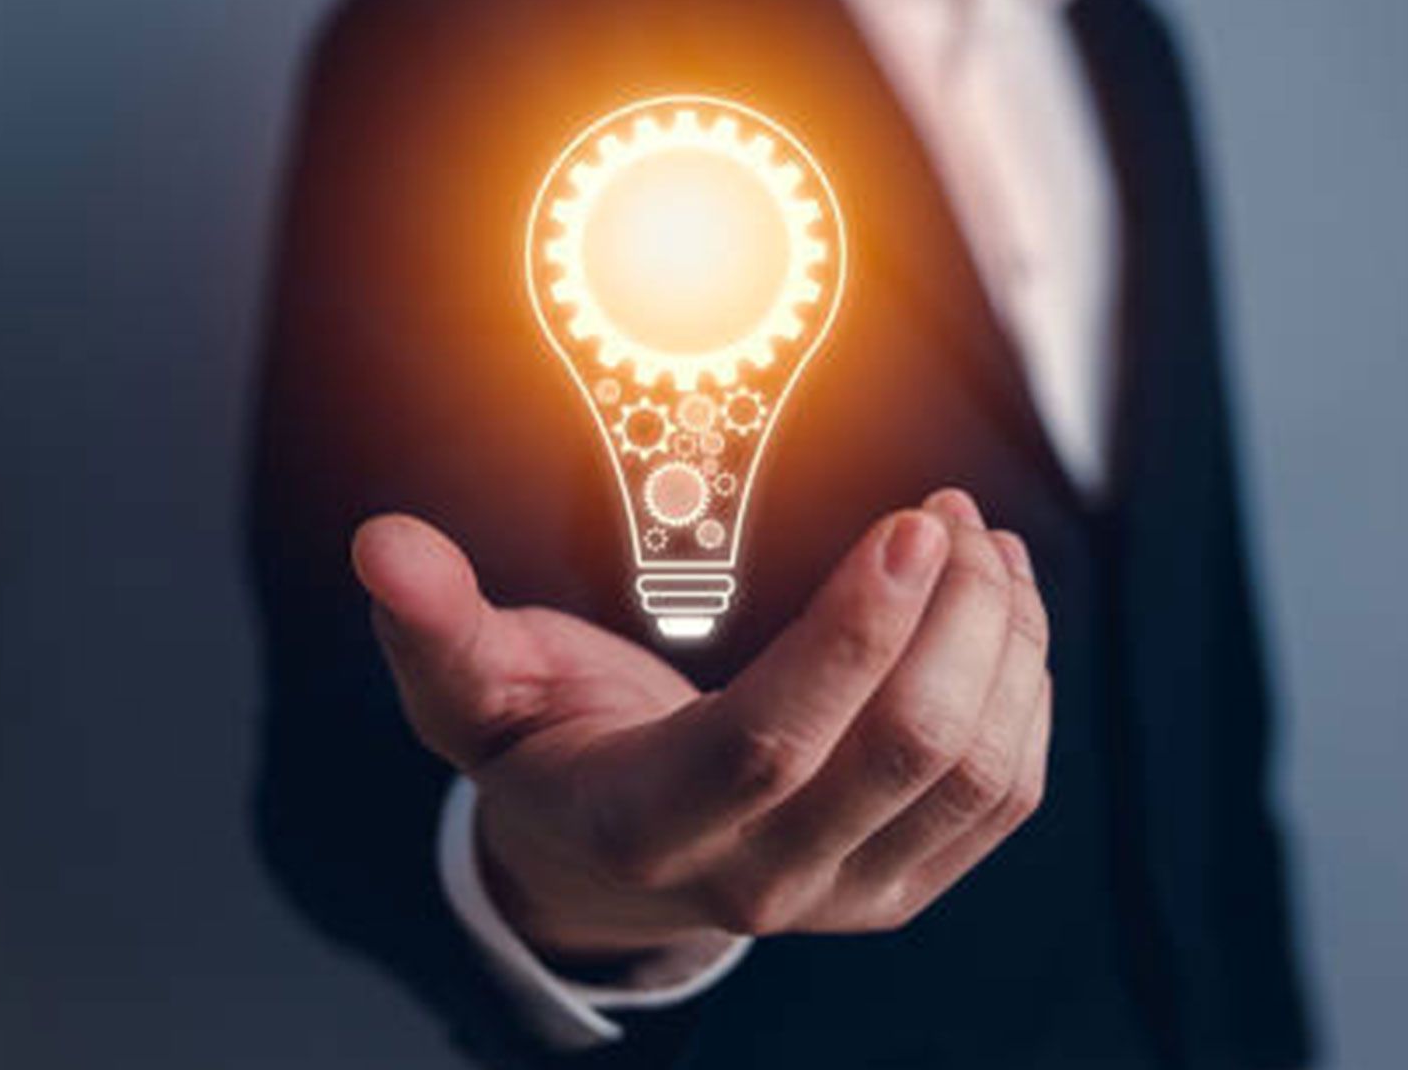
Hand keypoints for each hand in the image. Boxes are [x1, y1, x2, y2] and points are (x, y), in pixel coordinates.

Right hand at [351, 490, 1050, 966]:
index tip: (909, 524)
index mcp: (649, 824)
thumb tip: (384, 545)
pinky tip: (1000, 612)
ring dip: (1000, 642)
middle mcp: (760, 878)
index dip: (851, 635)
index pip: (771, 743)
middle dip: (952, 615)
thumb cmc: (552, 755)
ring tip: (980, 545)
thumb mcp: (473, 693)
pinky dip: (1023, 692)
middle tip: (948, 513)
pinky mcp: (905, 883)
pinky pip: (1002, 797)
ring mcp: (846, 894)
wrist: (610, 864)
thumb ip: (436, 625)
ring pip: (970, 770)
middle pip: (900, 753)